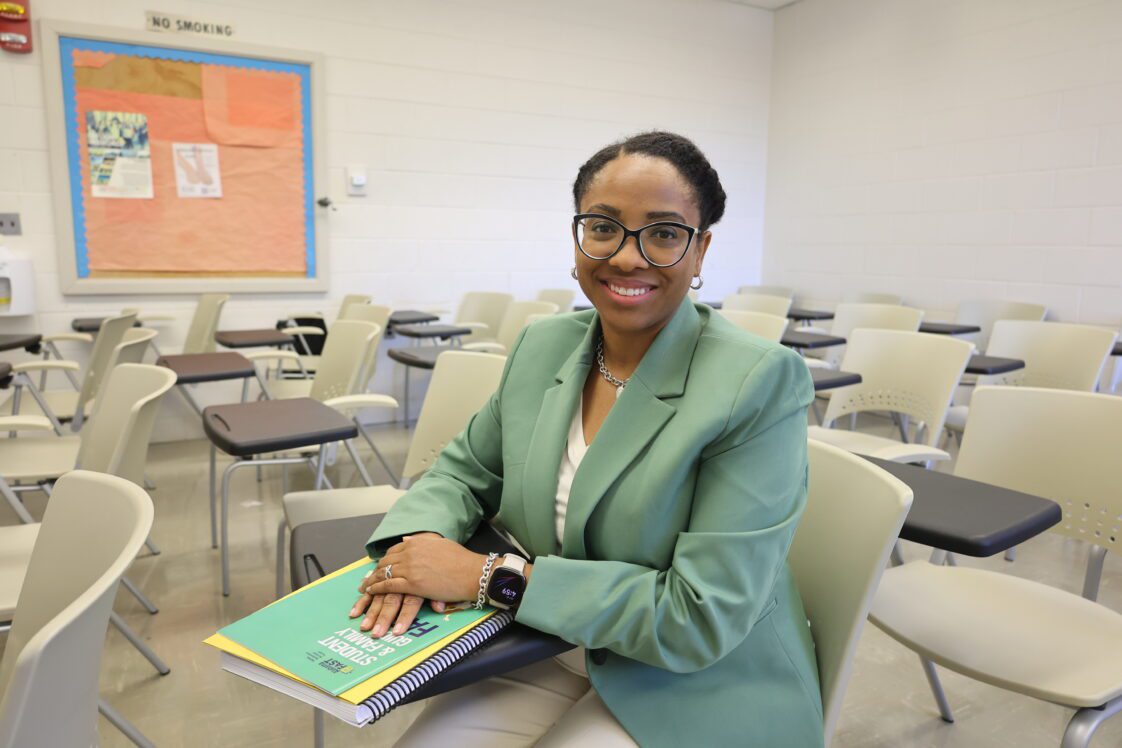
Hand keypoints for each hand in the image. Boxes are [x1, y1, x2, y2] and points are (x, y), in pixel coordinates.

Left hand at [348, 533, 480, 637]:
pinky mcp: (412, 584)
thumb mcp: (439, 543)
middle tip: (366, 580)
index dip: (384, 560)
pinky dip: (377, 589)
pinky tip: (371, 593)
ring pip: (384, 573)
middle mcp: (410, 553)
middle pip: (386, 562)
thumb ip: (421, 541)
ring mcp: (410, 568)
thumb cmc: (461, 560)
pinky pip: (389, 586)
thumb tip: (406, 540)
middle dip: (374, 572)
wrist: (471, 573)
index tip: (378, 567)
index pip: (394, 551)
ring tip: (363, 589)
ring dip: (371, 581)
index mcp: (417, 543)